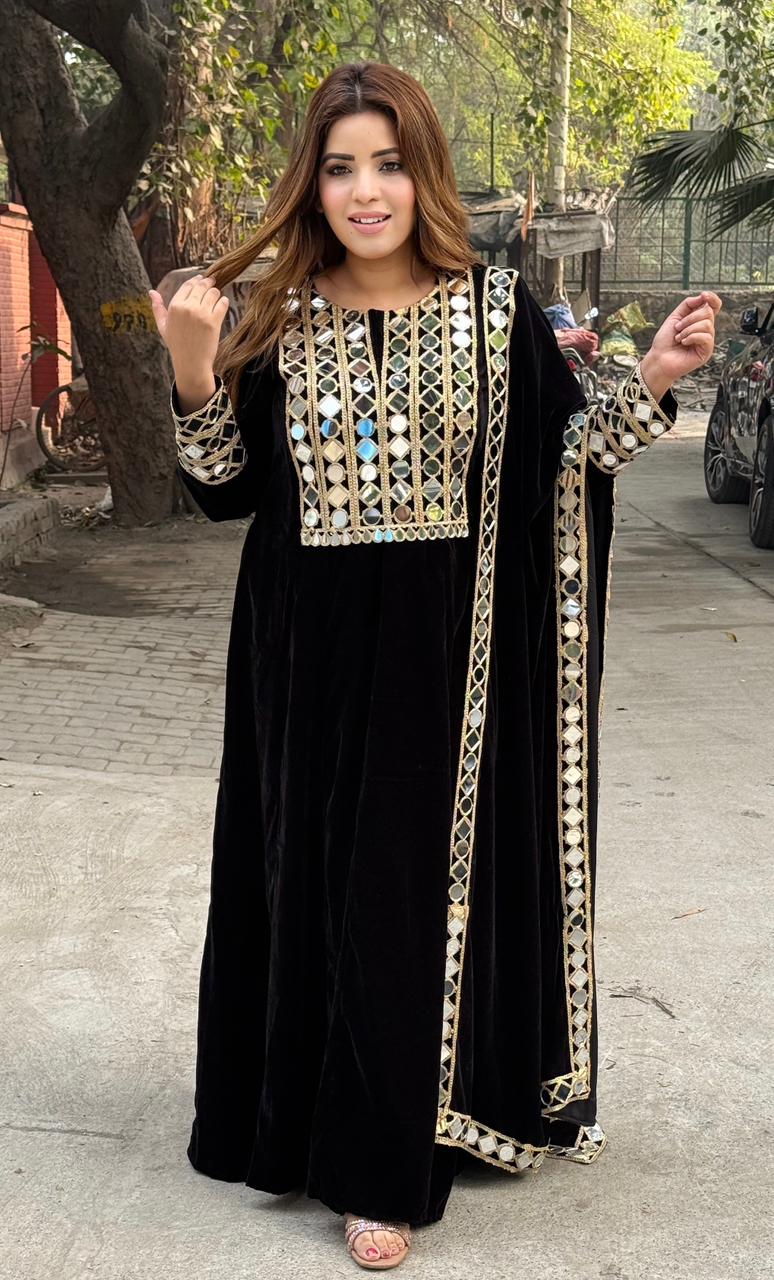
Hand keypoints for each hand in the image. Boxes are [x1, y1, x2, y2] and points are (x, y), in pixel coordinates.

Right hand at [148, 273, 229, 398]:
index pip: (187, 285)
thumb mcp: (163, 326)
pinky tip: (222, 303)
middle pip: (201, 286)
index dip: (196, 280)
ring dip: (215, 292)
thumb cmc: (177, 345)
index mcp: (175, 307)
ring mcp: (201, 314)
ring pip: (213, 293)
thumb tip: (151, 291)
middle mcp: (188, 308)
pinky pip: (222, 303)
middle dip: (208, 282)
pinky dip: (224, 301)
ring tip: (216, 295)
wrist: (191, 363)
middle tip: (212, 281)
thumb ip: (157, 308)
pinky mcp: (214, 321)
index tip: (201, 279)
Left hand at [640, 291, 721, 397]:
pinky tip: (683, 342)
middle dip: (690, 318)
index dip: (712, 298)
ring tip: (678, 337)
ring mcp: (707, 341)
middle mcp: (706, 330)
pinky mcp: (706, 352)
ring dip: (688, 329)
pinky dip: (692, 337)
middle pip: (708, 312)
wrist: (658, 359)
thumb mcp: (675, 317)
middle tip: (677, 328)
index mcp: (699, 320)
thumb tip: (702, 297)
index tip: (704, 295)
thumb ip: (688, 305)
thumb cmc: (665, 341)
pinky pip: (706, 337)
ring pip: (706, 324)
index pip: (714, 306)